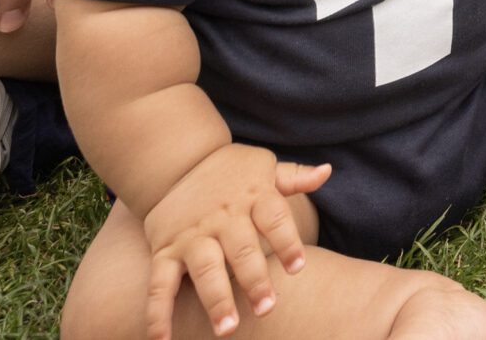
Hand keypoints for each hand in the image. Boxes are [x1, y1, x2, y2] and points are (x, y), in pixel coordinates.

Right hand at [140, 144, 326, 339]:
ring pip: (205, 268)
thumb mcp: (264, 168)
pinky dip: (158, 314)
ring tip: (227, 329)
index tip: (298, 267)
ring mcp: (192, 236)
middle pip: (242, 249)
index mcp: (253, 197)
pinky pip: (159, 285)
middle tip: (267, 309)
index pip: (275, 218)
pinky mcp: (165, 251)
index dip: (287, 242)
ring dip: (216, 300)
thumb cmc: (232, 173)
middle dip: (254, 280)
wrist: (176, 163)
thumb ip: (294, 178)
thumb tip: (327, 172)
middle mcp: (223, 217)